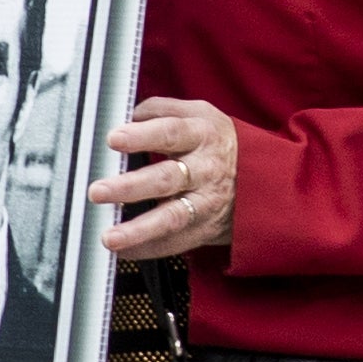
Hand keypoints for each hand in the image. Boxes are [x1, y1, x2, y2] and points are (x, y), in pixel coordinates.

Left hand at [91, 97, 239, 259]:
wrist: (265, 178)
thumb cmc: (216, 142)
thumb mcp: (199, 114)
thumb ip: (160, 110)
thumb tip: (125, 114)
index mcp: (201, 135)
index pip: (170, 133)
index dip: (142, 136)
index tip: (113, 139)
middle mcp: (205, 170)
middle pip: (166, 178)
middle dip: (130, 187)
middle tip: (97, 191)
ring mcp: (206, 203)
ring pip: (172, 217)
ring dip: (139, 229)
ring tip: (109, 237)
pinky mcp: (205, 229)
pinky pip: (175, 243)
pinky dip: (147, 249)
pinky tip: (122, 251)